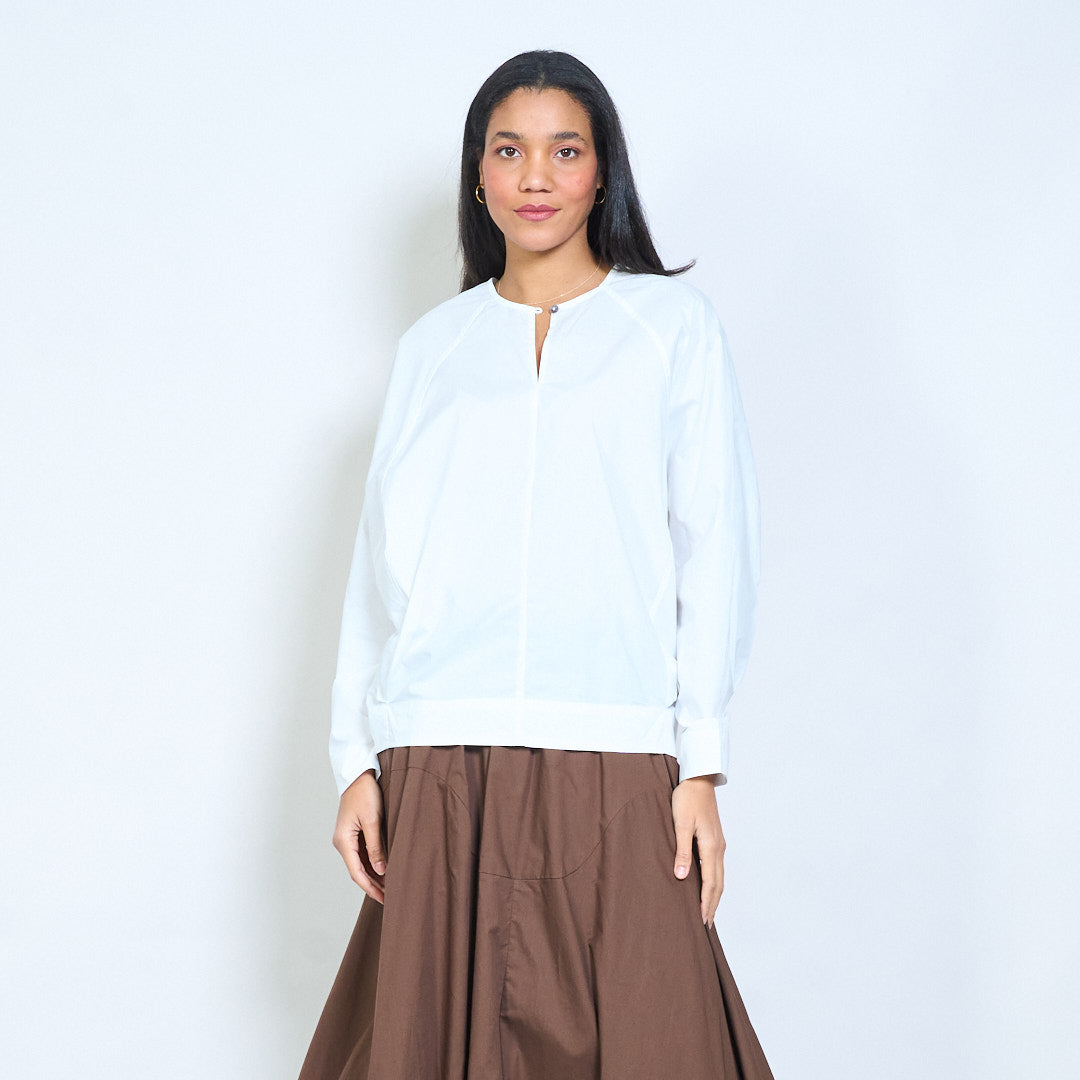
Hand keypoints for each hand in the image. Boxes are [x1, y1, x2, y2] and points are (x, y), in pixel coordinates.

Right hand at [332, 769, 387, 903]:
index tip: (383, 899)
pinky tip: (385, 869)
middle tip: (390, 897)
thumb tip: (381, 870)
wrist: (359, 772)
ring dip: (374, 875)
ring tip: (390, 886)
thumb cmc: (365, 792)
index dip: (370, 888)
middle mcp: (343, 842)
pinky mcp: (354, 832)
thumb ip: (376, 846)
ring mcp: (347, 837)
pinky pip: (363, 853)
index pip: (356, 872)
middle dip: (373, 884)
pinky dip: (373, 863)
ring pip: (361, 863)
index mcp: (343, 841)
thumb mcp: (373, 820)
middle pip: (358, 870)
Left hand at [671, 774, 725, 928]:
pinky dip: (713, 882)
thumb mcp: (680, 824)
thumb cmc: (687, 799)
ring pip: (719, 876)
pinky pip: (716, 866)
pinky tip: (707, 886)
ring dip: (714, 895)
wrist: (698, 779)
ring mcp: (718, 843)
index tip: (703, 921)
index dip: (706, 903)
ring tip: (708, 911)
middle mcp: (718, 848)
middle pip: (718, 883)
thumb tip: (682, 877)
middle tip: (707, 925)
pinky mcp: (714, 839)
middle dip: (713, 904)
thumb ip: (681, 851)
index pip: (710, 883)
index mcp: (711, 846)